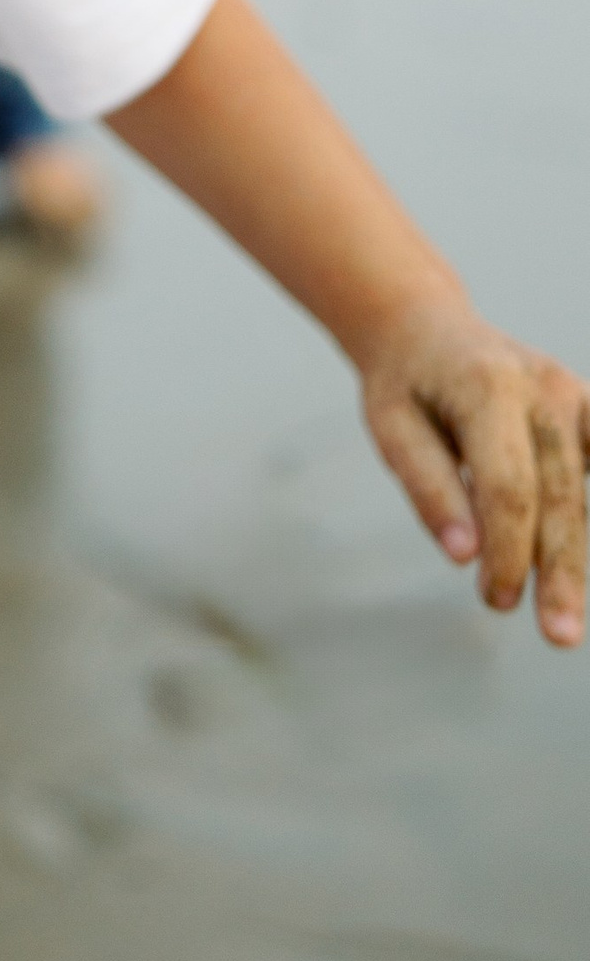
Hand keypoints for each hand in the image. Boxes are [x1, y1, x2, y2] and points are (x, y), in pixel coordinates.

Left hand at [358, 302, 589, 646]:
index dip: (508, 549)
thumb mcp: (391, 425)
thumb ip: (428, 487)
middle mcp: (544, 388)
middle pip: (560, 496)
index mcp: (488, 387)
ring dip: (579, 556)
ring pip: (583, 490)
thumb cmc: (405, 383)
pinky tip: (589, 556)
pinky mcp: (589, 407)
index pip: (508, 487)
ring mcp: (574, 395)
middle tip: (559, 635)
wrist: (427, 325)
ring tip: (571, 617)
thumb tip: (464, 556)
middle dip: (561, 570)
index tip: (496, 597)